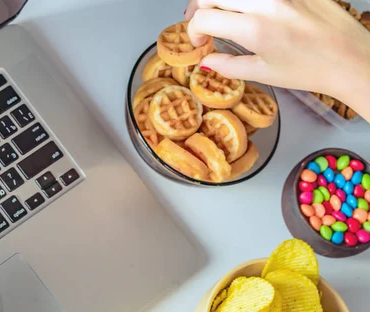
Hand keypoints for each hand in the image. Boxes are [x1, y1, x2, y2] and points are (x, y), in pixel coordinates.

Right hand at [185, 0, 369, 119]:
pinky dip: (245, 0)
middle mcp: (266, 3)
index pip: (204, 18)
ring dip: (220, 0)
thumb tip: (206, 61)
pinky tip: (246, 9)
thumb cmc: (311, 69)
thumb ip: (228, 66)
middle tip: (200, 23)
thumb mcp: (264, 73)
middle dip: (199, 8)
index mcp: (255, 28)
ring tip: (221, 13)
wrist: (349, 58)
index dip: (193, 31)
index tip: (199, 42)